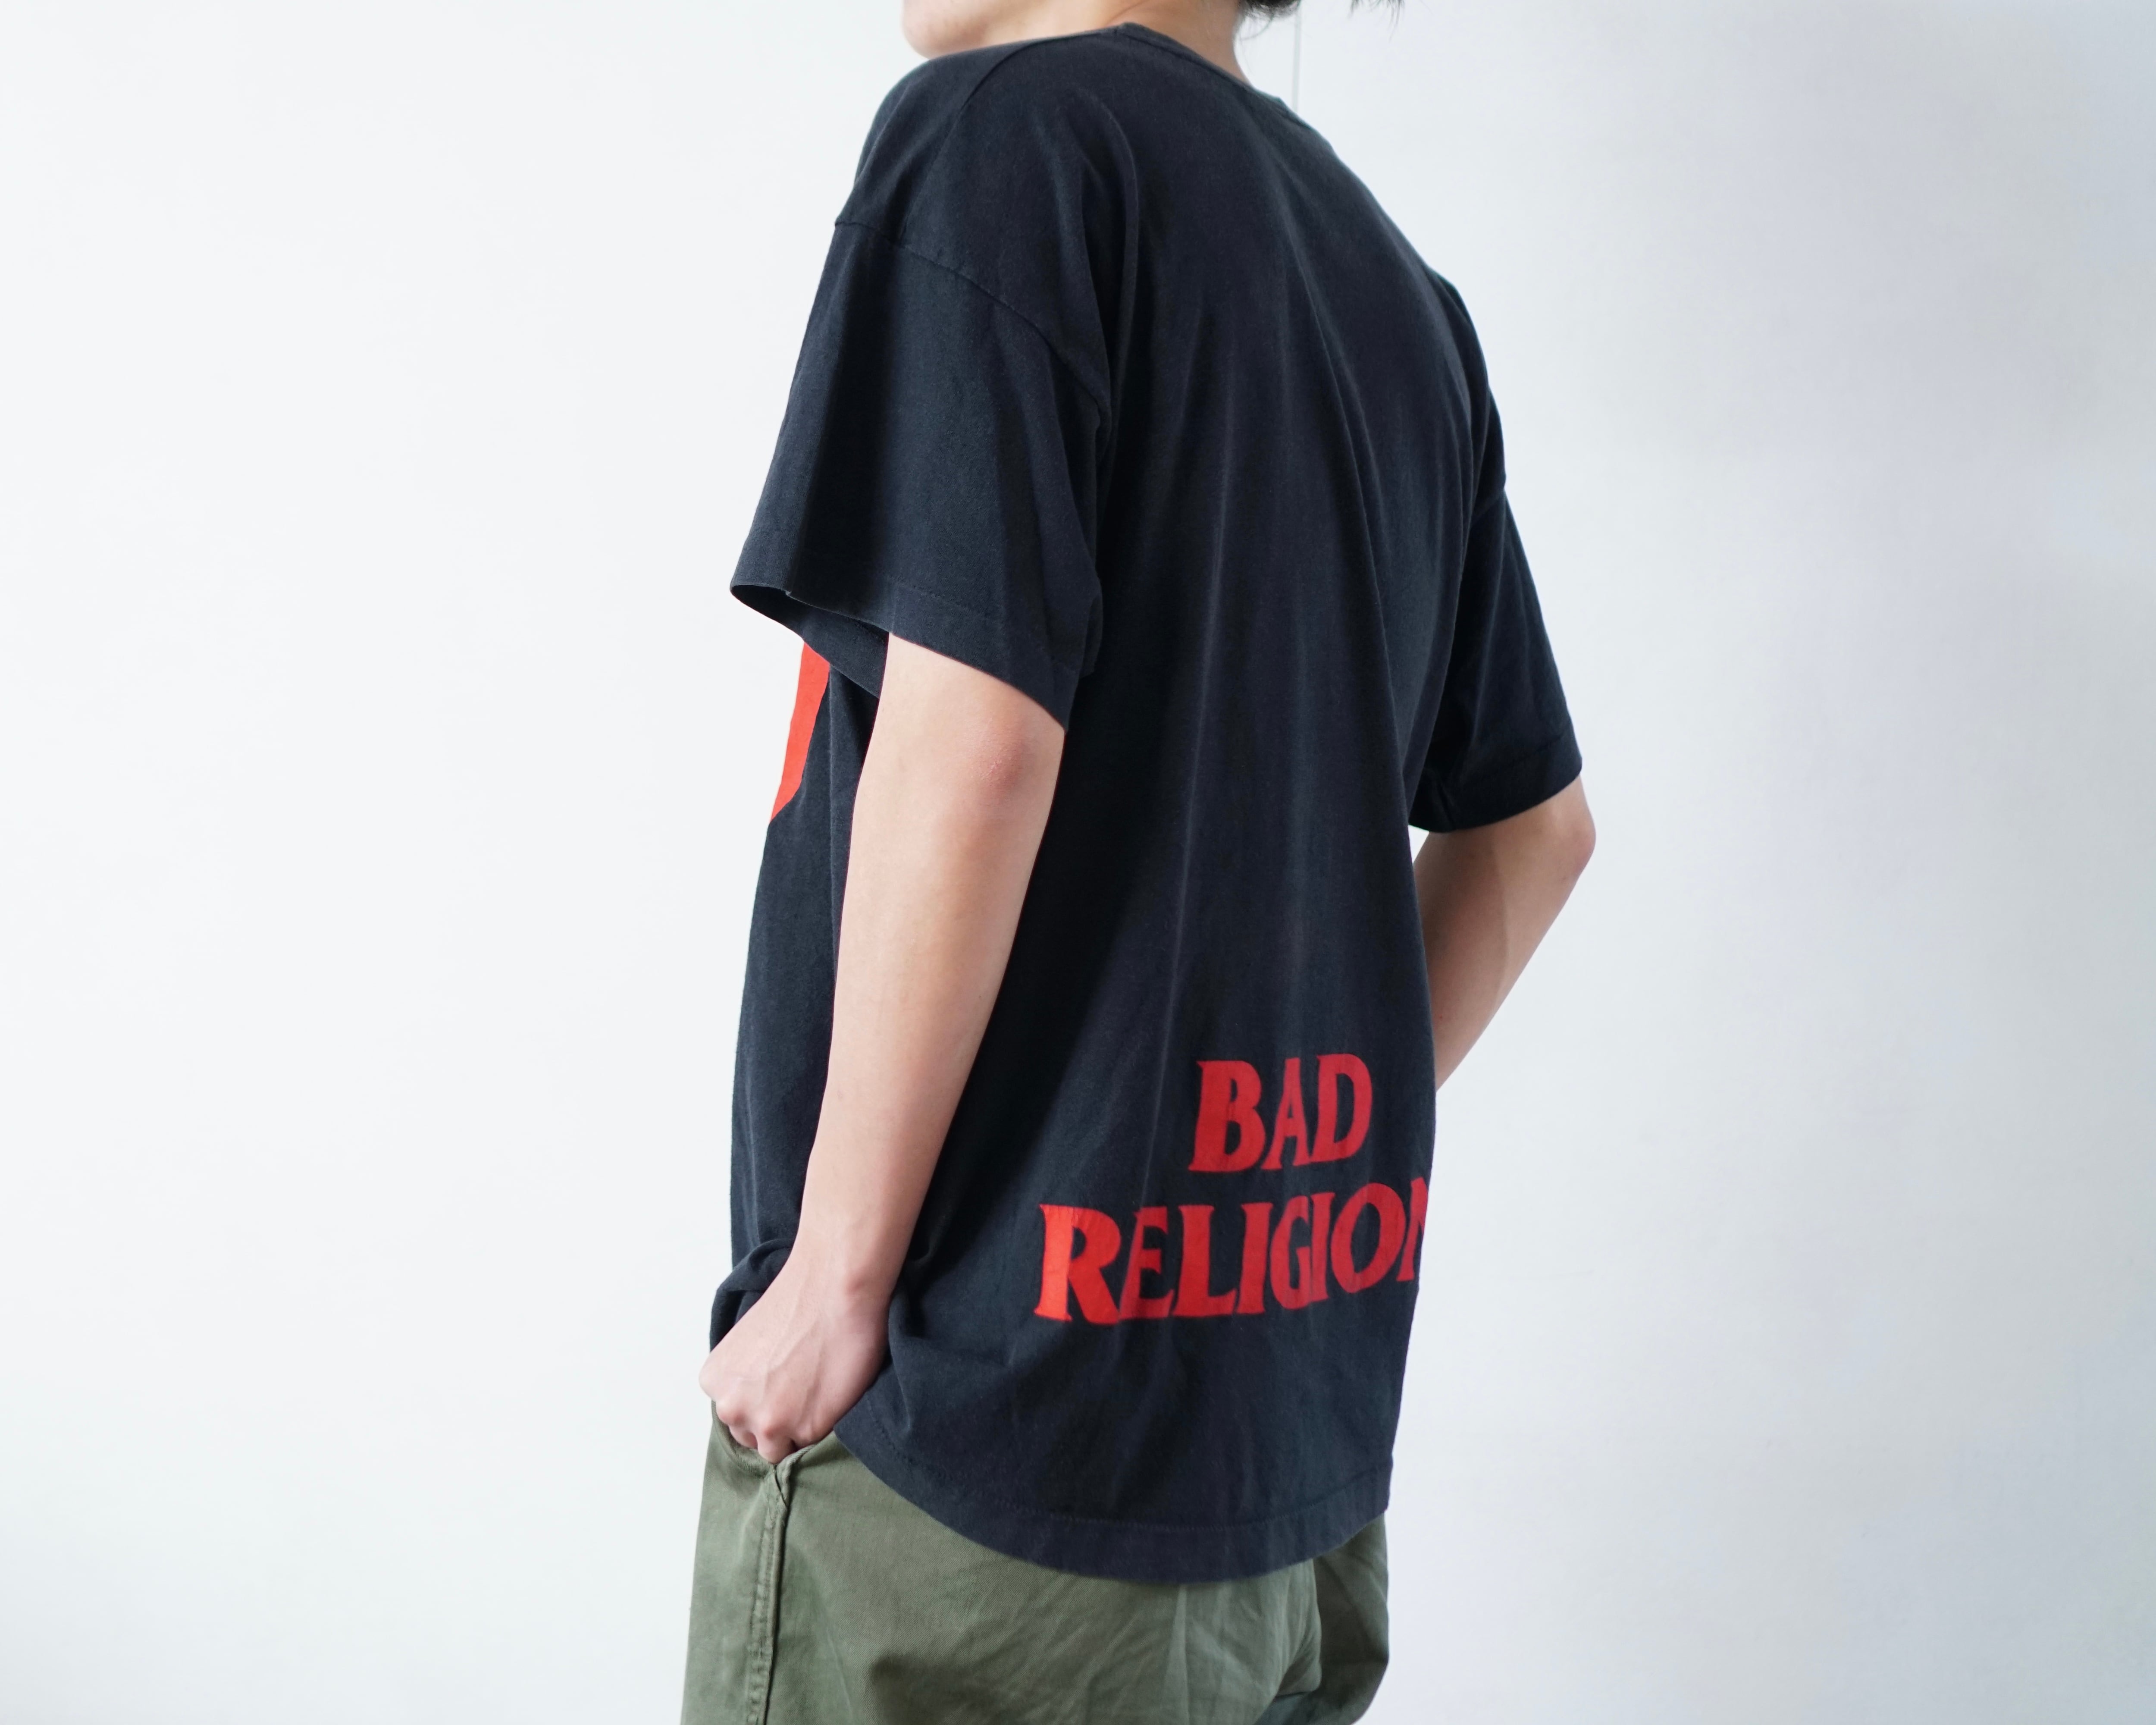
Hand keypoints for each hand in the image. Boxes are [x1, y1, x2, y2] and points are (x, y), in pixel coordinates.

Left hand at [698, 1250, 889, 1462]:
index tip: (785, 1383)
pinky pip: (814, 1443)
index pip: (735, 1414)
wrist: (834, 1284)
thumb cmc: (799, 1301)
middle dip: (776, 1418)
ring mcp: (767, 1423)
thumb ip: (745, 1378)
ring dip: (798, 1428)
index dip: (763, 1402)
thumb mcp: (748, 1344)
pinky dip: (825, 1425)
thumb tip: (758, 1400)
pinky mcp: (805, 1430)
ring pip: (780, 1448)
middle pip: (752, 1435)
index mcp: (714, 1382)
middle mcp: (731, 1408)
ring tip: (820, 1391)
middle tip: (805, 1386)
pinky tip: (834, 1391)